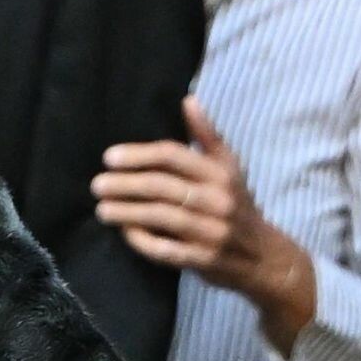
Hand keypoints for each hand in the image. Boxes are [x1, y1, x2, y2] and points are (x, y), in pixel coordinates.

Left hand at [90, 93, 315, 355]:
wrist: (264, 257)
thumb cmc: (237, 206)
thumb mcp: (230, 168)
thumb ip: (207, 136)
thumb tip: (188, 100)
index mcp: (220, 173)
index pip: (173, 156)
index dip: (138, 155)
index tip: (109, 158)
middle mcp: (217, 199)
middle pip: (162, 186)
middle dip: (126, 184)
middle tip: (97, 185)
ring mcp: (211, 231)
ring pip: (161, 217)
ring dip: (128, 212)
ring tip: (102, 209)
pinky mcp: (204, 260)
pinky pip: (167, 250)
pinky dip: (143, 241)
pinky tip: (125, 233)